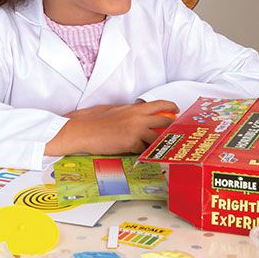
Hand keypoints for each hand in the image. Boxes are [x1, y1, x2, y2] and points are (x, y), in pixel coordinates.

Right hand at [47, 100, 178, 155]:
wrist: (82, 131)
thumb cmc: (93, 120)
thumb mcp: (114, 110)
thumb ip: (129, 111)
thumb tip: (138, 113)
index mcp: (134, 108)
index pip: (160, 105)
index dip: (171, 107)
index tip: (176, 111)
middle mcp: (138, 118)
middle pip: (165, 122)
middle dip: (171, 129)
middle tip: (172, 134)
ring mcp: (136, 131)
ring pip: (157, 138)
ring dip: (157, 144)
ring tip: (154, 148)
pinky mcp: (131, 144)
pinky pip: (143, 149)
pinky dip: (141, 151)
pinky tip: (137, 152)